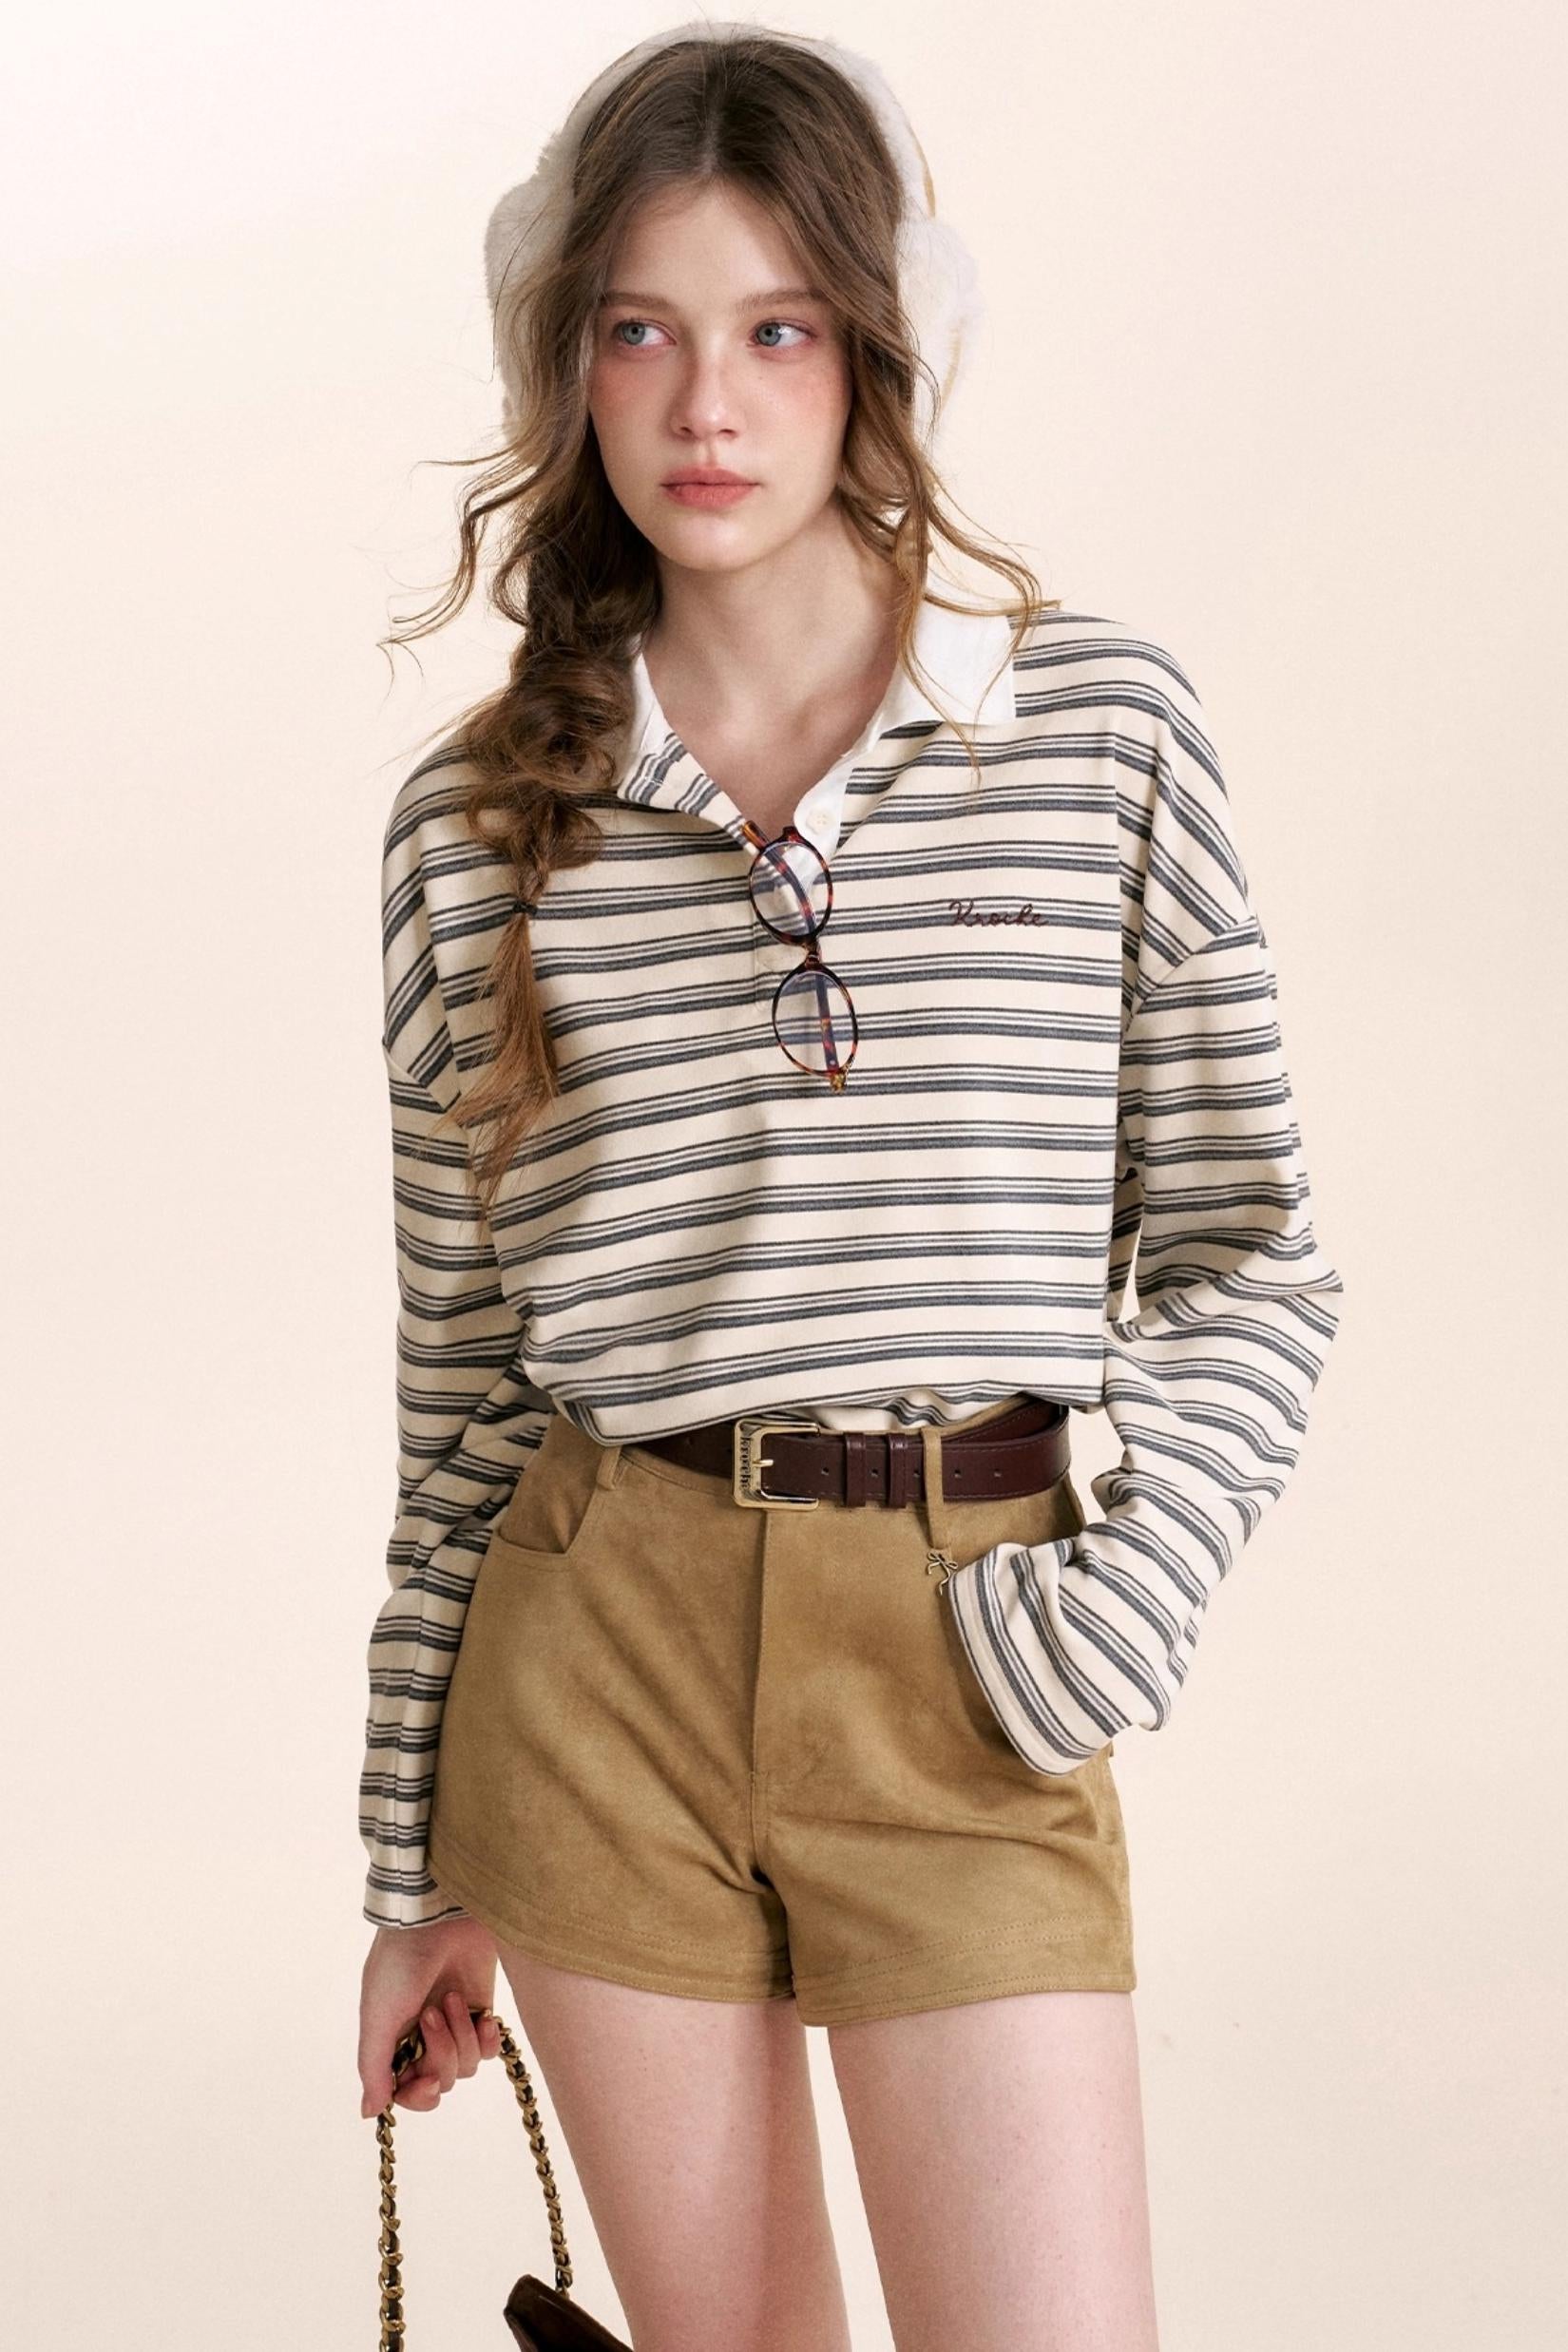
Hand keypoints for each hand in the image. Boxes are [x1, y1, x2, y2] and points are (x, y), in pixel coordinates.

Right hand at [358, 1915, 505, 2118]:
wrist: (438, 1918)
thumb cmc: (400, 1964)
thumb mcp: (378, 2017)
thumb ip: (375, 2067)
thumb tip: (371, 2112)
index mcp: (394, 2042)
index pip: (408, 2092)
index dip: (418, 2096)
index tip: (427, 2084)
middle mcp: (424, 2038)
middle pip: (441, 2080)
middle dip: (440, 2052)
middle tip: (432, 2012)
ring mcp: (455, 2025)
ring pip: (467, 2067)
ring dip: (460, 2034)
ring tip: (452, 1997)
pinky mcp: (481, 2011)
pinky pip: (489, 2049)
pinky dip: (487, 2037)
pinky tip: (484, 2017)